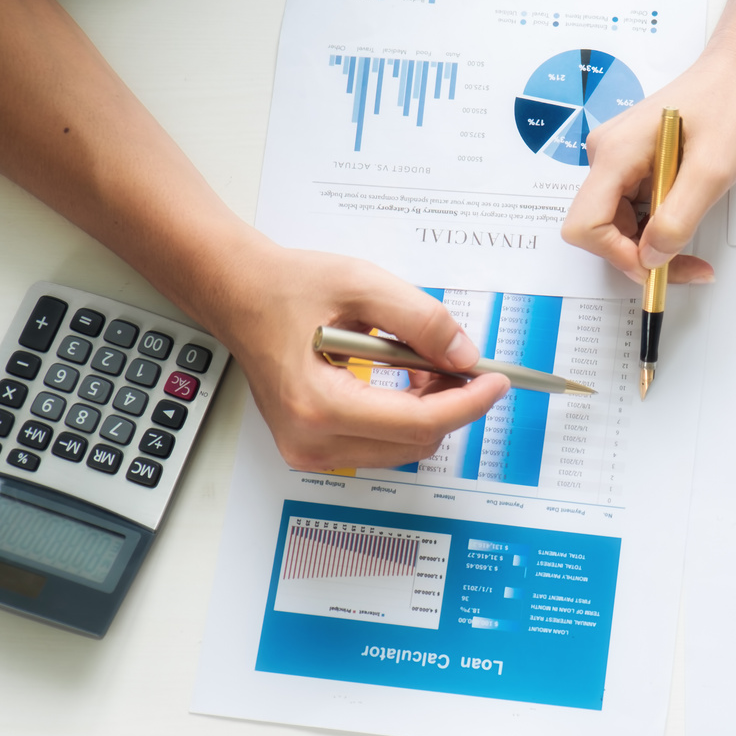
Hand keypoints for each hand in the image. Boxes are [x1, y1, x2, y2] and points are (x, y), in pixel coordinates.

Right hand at [204, 242, 509, 471]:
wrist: (239, 294)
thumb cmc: (287, 288)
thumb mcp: (362, 284)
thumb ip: (421, 320)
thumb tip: (464, 355)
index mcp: (318, 404)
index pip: (418, 423)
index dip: (468, 402)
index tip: (496, 381)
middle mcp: (310, 440)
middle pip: (416, 442)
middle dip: (450, 403)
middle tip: (458, 359)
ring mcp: (309, 450)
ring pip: (404, 448)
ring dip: (430, 410)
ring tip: (424, 362)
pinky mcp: (314, 447)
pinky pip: (383, 445)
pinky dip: (407, 416)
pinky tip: (405, 379)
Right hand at [562, 0, 735, 281]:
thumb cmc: (728, 105)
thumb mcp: (712, 170)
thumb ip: (678, 219)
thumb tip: (651, 259)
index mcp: (615, 153)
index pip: (585, 225)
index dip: (618, 255)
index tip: (658, 267)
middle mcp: (606, 156)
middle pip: (600, 229)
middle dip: (641, 255)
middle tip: (689, 266)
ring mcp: (617, 160)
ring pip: (619, 224)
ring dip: (653, 243)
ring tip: (693, 241)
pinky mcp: (631, 164)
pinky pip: (633, 209)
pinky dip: (658, 226)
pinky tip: (686, 218)